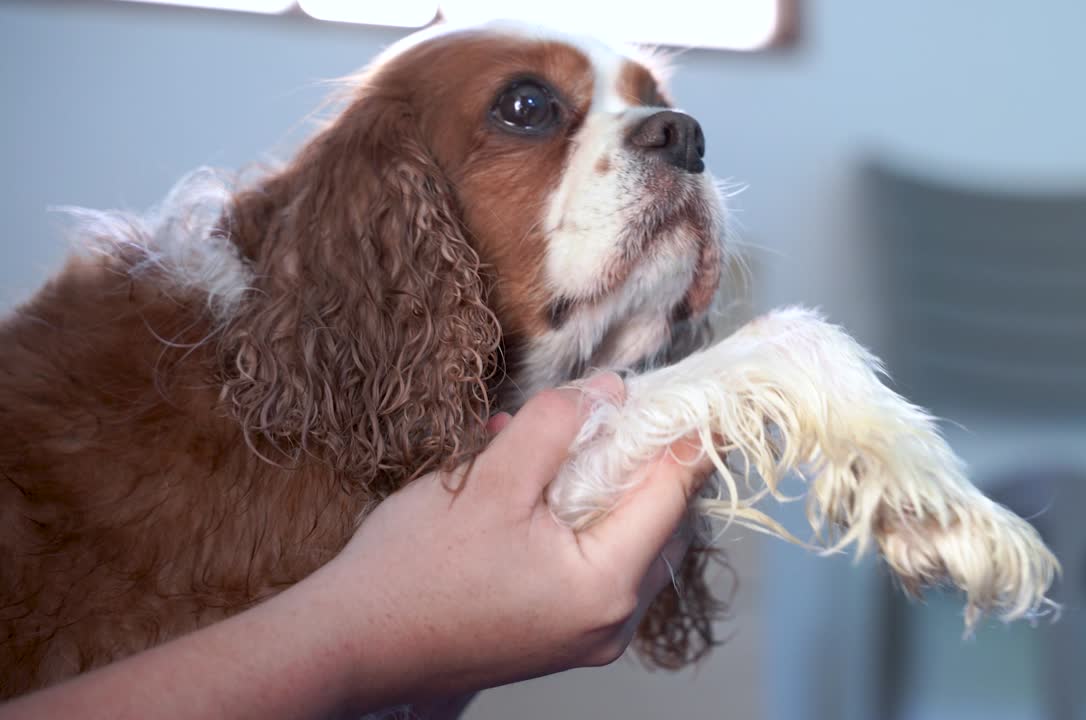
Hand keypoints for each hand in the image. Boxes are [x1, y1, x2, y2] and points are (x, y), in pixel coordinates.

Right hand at [306, 372, 712, 713]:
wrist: (349, 644)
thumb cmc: (414, 570)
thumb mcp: (491, 479)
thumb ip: (558, 427)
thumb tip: (609, 392)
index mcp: (606, 586)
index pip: (672, 495)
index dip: (681, 436)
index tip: (690, 392)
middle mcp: (608, 620)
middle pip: (655, 520)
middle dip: (632, 459)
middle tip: (607, 411)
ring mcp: (582, 634)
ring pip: (619, 538)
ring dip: (594, 483)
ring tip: (543, 441)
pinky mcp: (553, 633)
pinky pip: (585, 561)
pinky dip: (570, 516)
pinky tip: (525, 482)